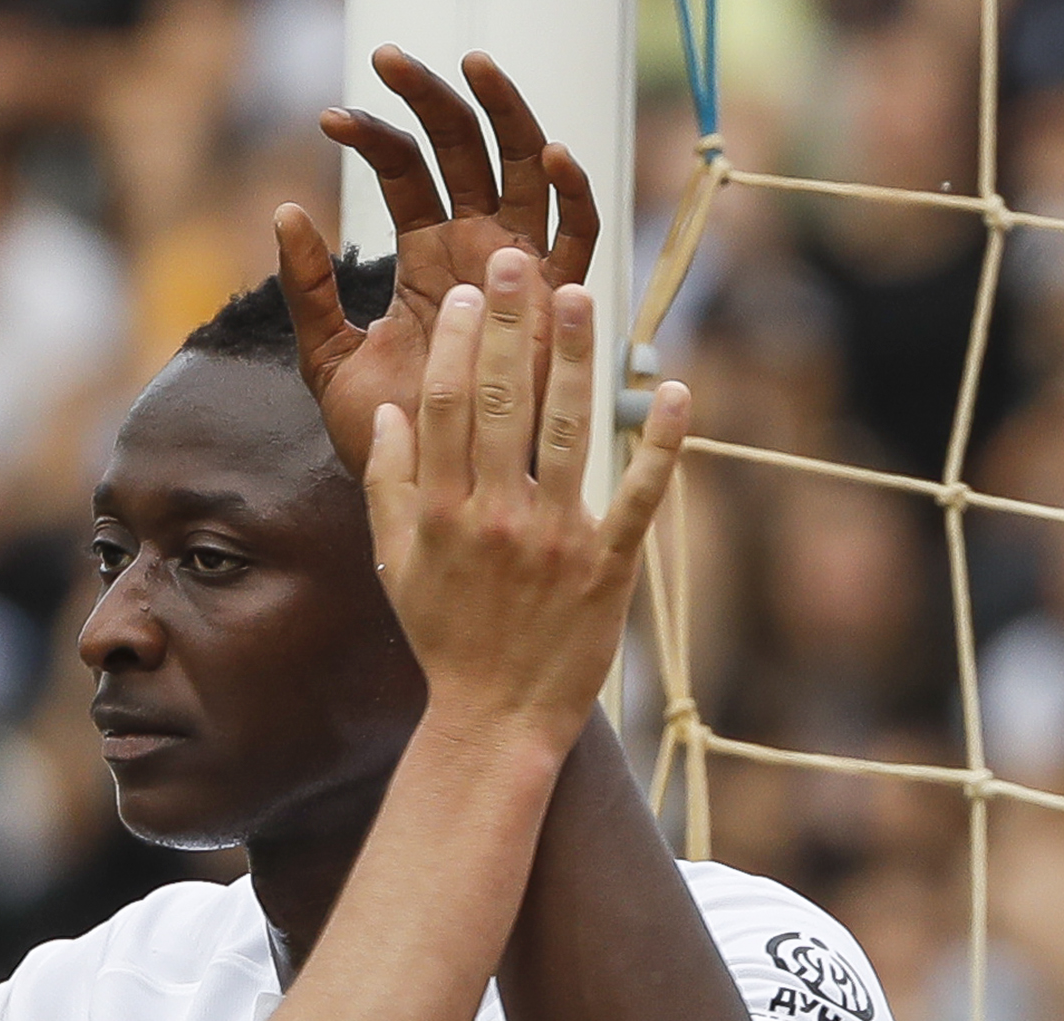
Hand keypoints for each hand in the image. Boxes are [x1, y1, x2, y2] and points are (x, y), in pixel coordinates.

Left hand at [280, 48, 598, 479]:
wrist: (430, 499)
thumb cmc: (389, 437)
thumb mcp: (328, 360)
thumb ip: (308, 290)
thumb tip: (283, 212)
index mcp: (428, 255)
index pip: (408, 169)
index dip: (375, 135)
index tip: (331, 118)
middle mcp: (478, 248)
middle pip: (467, 147)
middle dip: (435, 96)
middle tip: (391, 58)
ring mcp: (522, 266)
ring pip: (526, 165)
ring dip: (505, 111)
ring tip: (472, 64)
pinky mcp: (558, 301)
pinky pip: (580, 233)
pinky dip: (573, 190)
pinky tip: (550, 151)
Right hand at [364, 251, 684, 742]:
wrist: (497, 717)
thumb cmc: (446, 636)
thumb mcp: (396, 565)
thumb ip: (389, 485)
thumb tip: (394, 410)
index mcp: (441, 514)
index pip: (449, 406)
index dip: (462, 342)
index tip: (471, 293)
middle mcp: (496, 519)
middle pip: (506, 401)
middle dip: (514, 324)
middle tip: (521, 260)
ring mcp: (555, 541)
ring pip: (568, 431)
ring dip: (577, 358)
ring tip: (583, 295)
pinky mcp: (607, 569)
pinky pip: (638, 495)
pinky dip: (660, 444)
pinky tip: (673, 390)